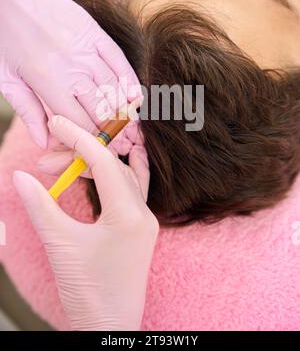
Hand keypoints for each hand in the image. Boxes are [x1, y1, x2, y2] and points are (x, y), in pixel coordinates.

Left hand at [0, 0, 139, 147]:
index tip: (98, 150)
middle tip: (119, 142)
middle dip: (111, 130)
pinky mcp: (93, 31)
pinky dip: (129, 79)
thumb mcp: (6, 78)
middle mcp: (70, 66)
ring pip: (113, 87)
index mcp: (46, 81)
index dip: (91, 140)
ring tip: (129, 125)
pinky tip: (135, 95)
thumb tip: (44, 142)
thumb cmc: (1, 35)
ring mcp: (85, 47)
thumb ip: (28, 111)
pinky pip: (118, 59)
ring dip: (123, 109)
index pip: (78, 122)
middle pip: (100, 109)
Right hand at [13, 115, 158, 330]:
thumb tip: (20, 176)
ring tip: (63, 166)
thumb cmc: (88, 292)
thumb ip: (41, 206)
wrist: (109, 328)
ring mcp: (144, 222)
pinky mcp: (139, 230)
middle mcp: (143, 214)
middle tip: (48, 156)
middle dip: (80, 155)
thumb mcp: (61, 245)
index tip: (58, 123)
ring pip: (121, 178)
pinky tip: (107, 166)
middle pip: (112, 167)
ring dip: (93, 167)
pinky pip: (131, 191)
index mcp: (129, 215)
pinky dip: (115, 176)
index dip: (78, 138)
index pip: (104, 162)